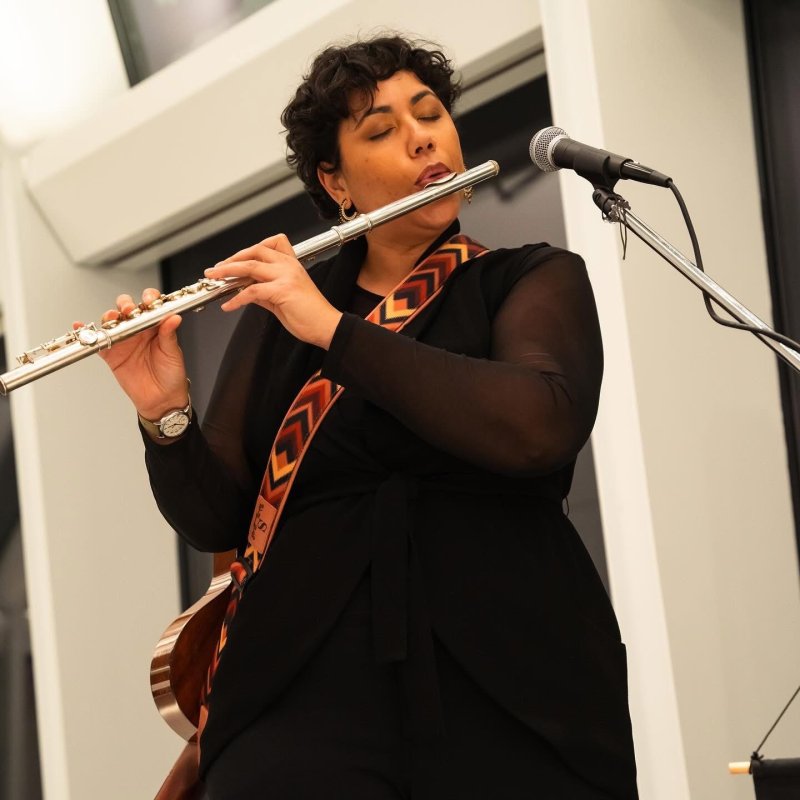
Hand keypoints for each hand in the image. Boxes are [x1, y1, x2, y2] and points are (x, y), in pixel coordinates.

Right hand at [76, 288, 188, 419]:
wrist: (161, 399)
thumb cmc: (171, 375)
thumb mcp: (173, 353)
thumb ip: (169, 335)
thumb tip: (174, 317)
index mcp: (155, 327)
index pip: (150, 306)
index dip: (148, 299)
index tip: (149, 301)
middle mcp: (138, 330)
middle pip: (126, 308)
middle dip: (125, 304)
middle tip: (128, 310)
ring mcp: (124, 341)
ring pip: (111, 322)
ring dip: (109, 317)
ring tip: (112, 319)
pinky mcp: (111, 354)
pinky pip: (97, 342)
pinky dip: (87, 333)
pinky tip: (81, 327)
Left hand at [204, 234, 342, 348]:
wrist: (327, 327)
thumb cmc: (310, 315)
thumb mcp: (282, 299)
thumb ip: (264, 291)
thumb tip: (244, 290)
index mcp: (291, 265)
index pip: (268, 245)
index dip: (247, 251)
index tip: (232, 261)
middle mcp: (289, 266)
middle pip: (254, 252)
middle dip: (231, 259)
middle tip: (215, 269)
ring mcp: (286, 277)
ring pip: (250, 267)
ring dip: (228, 272)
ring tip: (214, 278)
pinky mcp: (283, 291)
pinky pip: (252, 291)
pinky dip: (237, 299)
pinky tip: (229, 306)